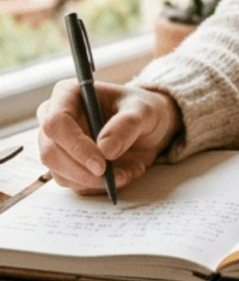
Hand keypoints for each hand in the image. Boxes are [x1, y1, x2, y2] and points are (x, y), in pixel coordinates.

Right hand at [37, 79, 181, 193]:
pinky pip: (74, 184)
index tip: (101, 164)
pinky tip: (123, 173)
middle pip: (51, 153)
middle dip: (84, 171)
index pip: (56, 123)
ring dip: (96, 181)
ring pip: (61, 174)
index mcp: (68, 94)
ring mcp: (57, 145)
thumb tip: (105, 149)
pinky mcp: (65, 166)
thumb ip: (128, 124)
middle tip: (118, 177)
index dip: (75, 146)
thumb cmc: (141, 110)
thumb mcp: (144, 111)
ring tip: (129, 171)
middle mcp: (55, 119)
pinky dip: (100, 186)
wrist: (146, 127)